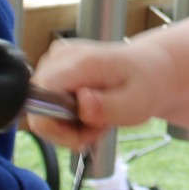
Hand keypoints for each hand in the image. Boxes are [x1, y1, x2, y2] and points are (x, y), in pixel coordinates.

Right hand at [27, 38, 168, 149]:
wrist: (150, 70)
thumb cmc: (146, 84)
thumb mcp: (136, 103)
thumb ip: (107, 106)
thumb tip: (81, 103)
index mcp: (79, 61)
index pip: (40, 99)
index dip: (58, 127)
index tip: (88, 132)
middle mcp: (59, 57)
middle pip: (38, 110)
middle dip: (67, 131)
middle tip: (99, 127)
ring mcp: (54, 63)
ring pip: (41, 113)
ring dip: (69, 127)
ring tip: (99, 120)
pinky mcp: (53, 72)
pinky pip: (47, 108)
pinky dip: (68, 120)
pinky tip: (91, 114)